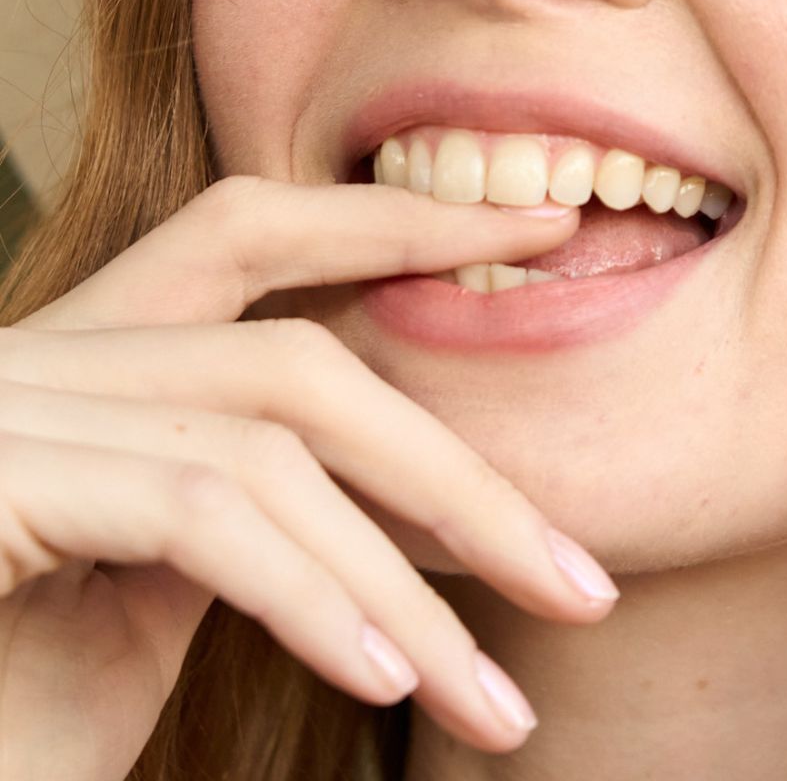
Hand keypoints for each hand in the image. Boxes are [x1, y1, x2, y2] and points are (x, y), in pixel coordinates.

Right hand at [0, 177, 610, 780]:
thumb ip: (249, 521)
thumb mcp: (147, 603)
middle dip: (457, 471)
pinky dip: (316, 596)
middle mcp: (47, 355)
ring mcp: (14, 408)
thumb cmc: (7, 700)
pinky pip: (202, 513)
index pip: (263, 232)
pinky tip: (391, 678)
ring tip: (498, 707)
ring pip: (272, 440)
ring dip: (409, 581)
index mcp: (97, 361)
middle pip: (301, 358)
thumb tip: (387, 511)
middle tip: (585, 581)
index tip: (544, 237)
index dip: (404, 222)